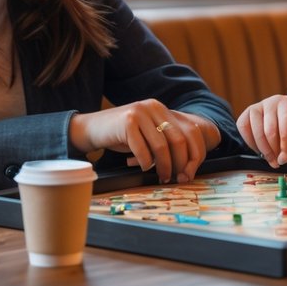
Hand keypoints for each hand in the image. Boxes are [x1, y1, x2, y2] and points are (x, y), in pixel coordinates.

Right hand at [70, 99, 220, 183]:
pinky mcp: (127, 122)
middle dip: (180, 163)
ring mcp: (140, 113)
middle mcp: (154, 107)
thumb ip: (165, 142)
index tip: (190, 172)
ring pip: (161, 146)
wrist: (92, 128)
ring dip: (164, 166)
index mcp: (162, 109)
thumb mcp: (147, 134)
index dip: (194, 154)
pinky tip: (143, 168)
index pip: (190, 131)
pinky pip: (143, 150)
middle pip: (178, 139)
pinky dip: (145, 163)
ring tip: (162, 176)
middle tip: (178, 178)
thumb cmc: (122, 136)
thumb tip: (187, 166)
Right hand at [237, 95, 286, 166]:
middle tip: (278, 163)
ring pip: (253, 128)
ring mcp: (259, 106)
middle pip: (268, 129)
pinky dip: (249, 142)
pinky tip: (260, 150)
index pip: (285, 123)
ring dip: (261, 149)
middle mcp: (273, 102)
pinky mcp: (248, 114)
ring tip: (271, 160)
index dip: (284, 144)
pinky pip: (242, 127)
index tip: (285, 159)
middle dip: (273, 150)